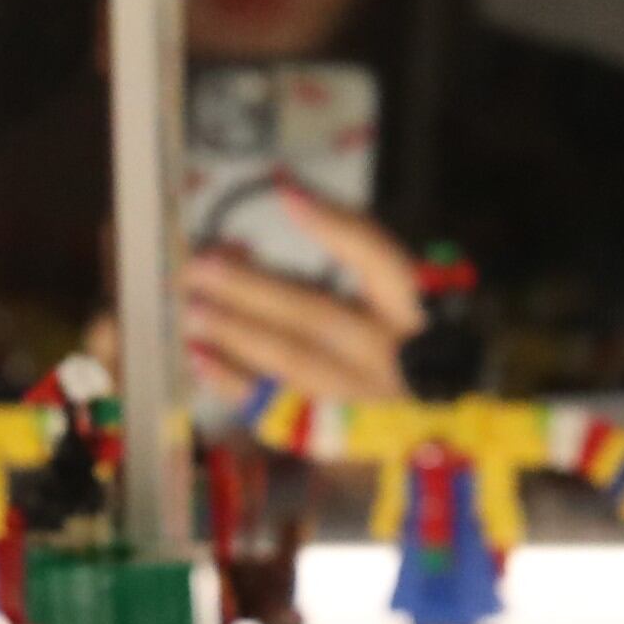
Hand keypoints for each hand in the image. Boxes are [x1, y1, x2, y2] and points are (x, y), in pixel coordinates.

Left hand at [183, 181, 422, 407]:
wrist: (431, 417)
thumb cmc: (406, 335)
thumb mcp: (394, 287)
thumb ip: (346, 241)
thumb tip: (288, 195)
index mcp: (418, 310)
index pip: (382, 264)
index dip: (338, 229)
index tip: (288, 197)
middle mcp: (393, 356)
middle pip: (318, 318)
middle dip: (255, 291)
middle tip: (200, 268)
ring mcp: (361, 398)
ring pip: (295, 363)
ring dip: (238, 335)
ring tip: (192, 312)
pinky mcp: (331, 428)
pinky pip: (276, 407)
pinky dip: (235, 383)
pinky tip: (200, 359)